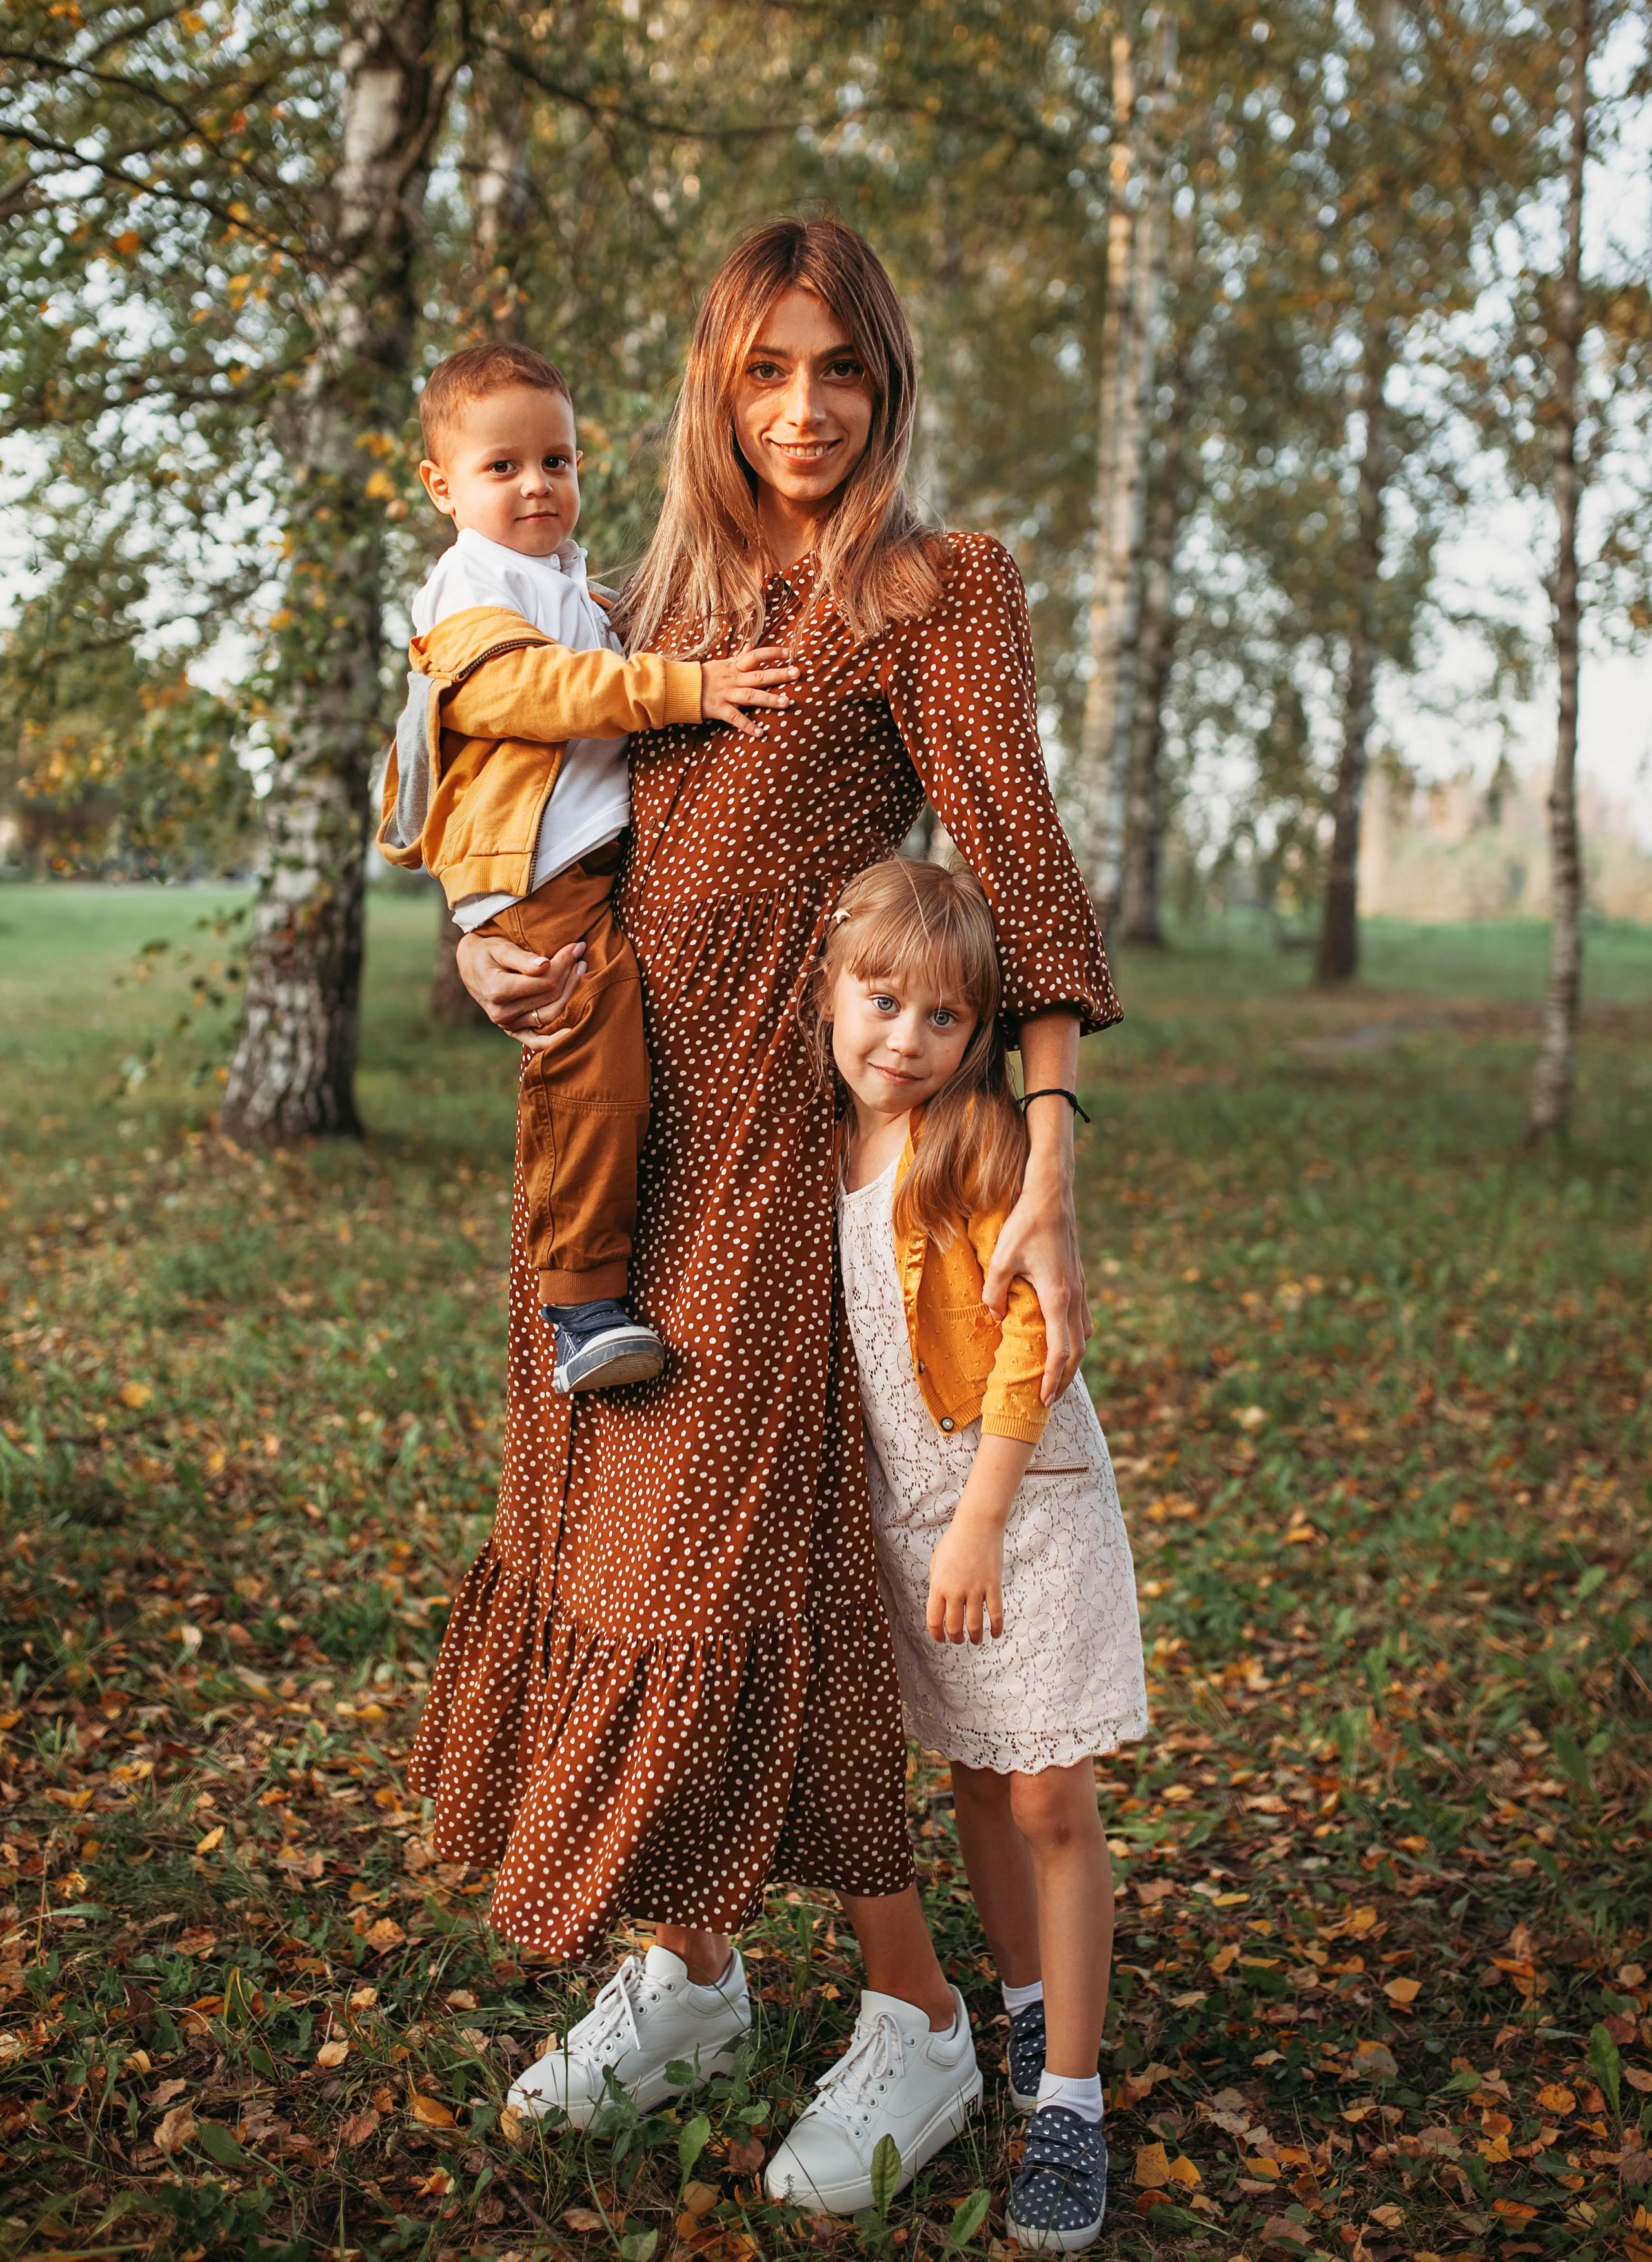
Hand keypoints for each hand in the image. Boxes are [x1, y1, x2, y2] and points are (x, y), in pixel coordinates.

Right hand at [454, 930, 586, 1052]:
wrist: (470, 966)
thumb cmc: (487, 952)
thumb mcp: (500, 948)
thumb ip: (522, 959)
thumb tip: (546, 965)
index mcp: (497, 990)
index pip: (543, 981)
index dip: (563, 964)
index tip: (575, 947)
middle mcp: (501, 1012)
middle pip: (549, 997)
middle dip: (568, 975)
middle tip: (580, 956)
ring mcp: (507, 1025)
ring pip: (550, 1014)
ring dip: (569, 994)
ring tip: (580, 972)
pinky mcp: (513, 1031)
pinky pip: (536, 1042)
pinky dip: (554, 1040)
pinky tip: (571, 1031)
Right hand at [699, 645, 797, 735]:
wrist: (679, 688)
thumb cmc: (703, 676)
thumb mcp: (721, 664)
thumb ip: (738, 658)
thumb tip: (751, 646)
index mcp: (734, 667)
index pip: (755, 656)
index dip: (772, 654)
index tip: (789, 654)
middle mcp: (732, 679)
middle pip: (758, 676)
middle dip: (778, 674)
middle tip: (797, 673)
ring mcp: (726, 695)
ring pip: (751, 696)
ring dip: (769, 700)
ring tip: (786, 703)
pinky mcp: (719, 709)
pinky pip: (735, 718)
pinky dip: (748, 726)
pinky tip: (760, 733)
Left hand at [926, 1513, 1004, 1643]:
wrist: (977, 1524)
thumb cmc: (955, 1541)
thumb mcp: (937, 1562)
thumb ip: (937, 1584)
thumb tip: (941, 1605)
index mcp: (938, 1585)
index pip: (934, 1620)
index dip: (937, 1635)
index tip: (941, 1640)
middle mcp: (955, 1590)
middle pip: (954, 1626)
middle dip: (956, 1638)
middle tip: (959, 1640)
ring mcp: (975, 1589)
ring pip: (974, 1625)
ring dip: (975, 1637)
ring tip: (976, 1641)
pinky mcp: (993, 1585)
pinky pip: (995, 1614)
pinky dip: (996, 1628)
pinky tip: (995, 1635)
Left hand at [982, 1153, 1090, 1402]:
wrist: (1051, 1194)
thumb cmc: (1024, 1224)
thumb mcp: (1000, 1260)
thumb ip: (995, 1292)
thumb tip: (994, 1314)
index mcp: (1057, 1297)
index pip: (1059, 1350)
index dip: (1051, 1378)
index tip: (1044, 1398)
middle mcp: (1074, 1296)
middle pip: (1076, 1349)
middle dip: (1064, 1377)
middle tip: (1051, 1400)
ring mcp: (1080, 1287)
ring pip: (1083, 1334)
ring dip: (1072, 1358)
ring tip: (1058, 1377)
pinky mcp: (1079, 1278)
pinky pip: (1082, 1317)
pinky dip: (1075, 1337)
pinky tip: (1064, 1340)